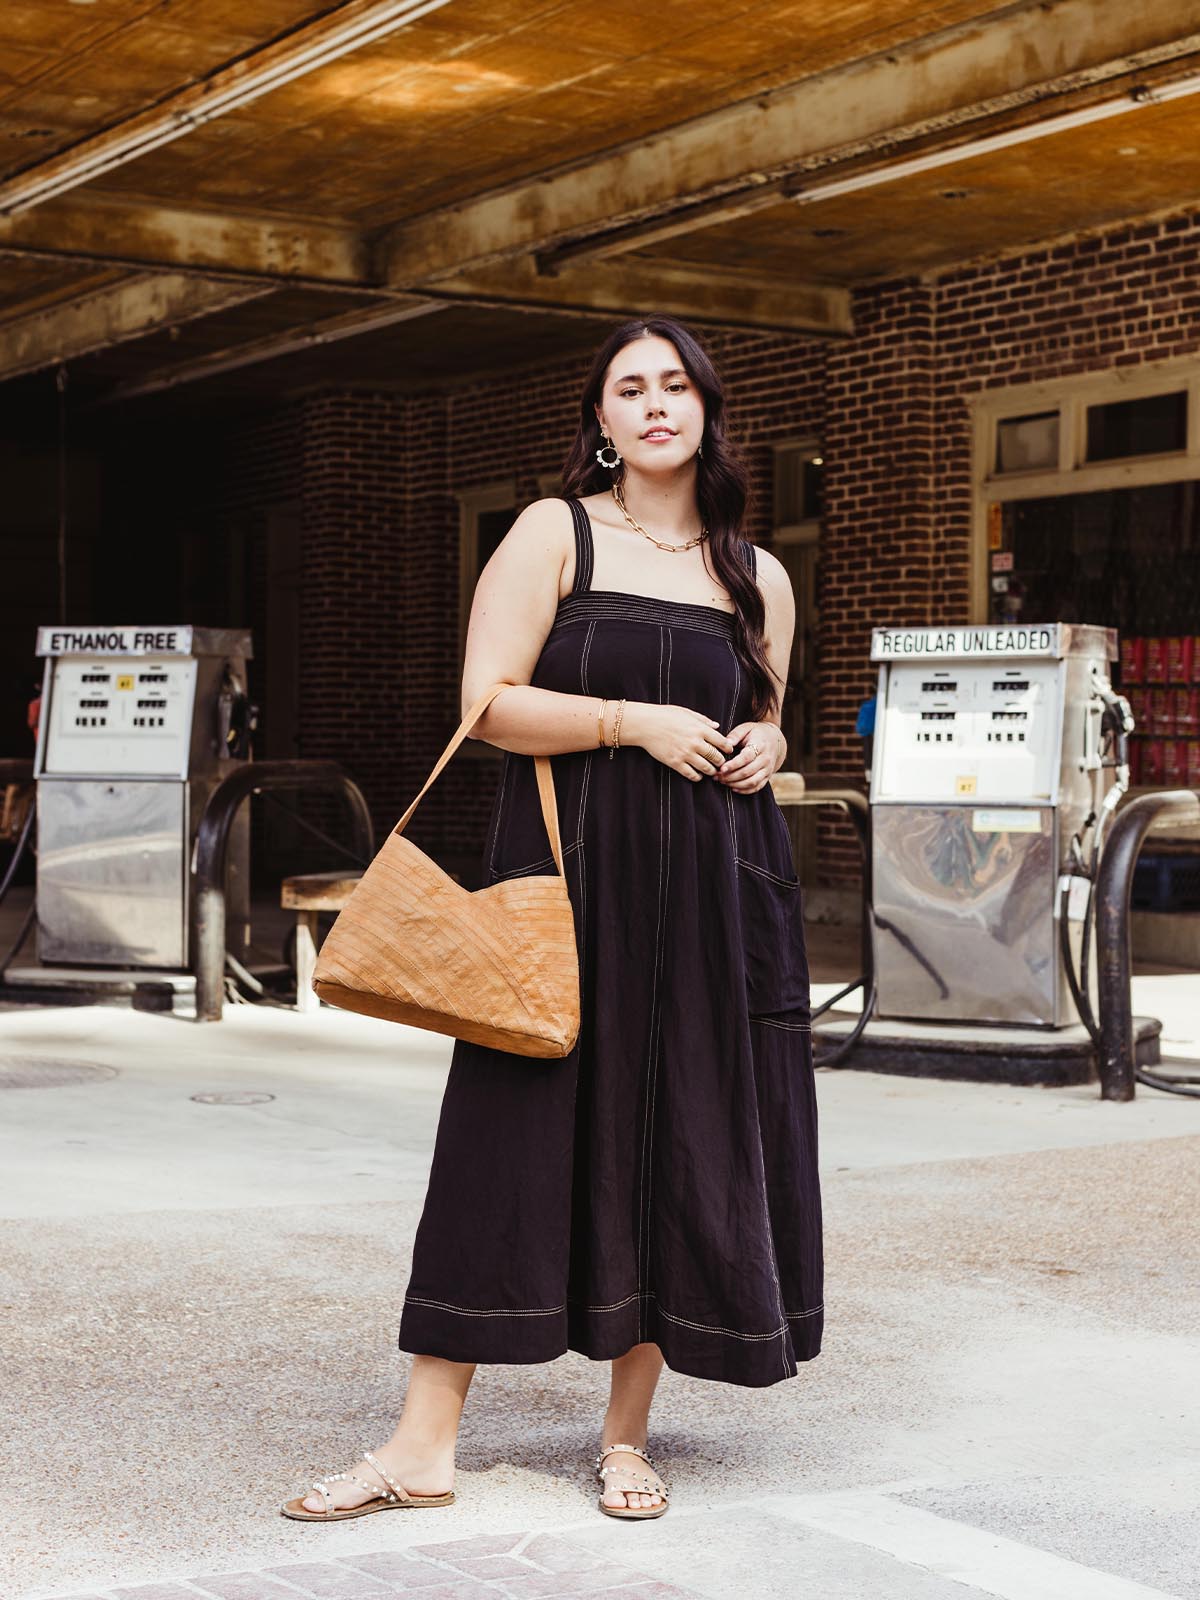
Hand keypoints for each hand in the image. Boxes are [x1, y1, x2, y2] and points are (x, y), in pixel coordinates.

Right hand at [622, 702, 738, 781]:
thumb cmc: (665, 715)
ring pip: (706, 768)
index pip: (722, 741)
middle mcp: (695, 742)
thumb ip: (703, 720)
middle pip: (716, 756)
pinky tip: (698, 775)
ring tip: (711, 771)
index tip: (728, 750)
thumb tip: (717, 727)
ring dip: (711, 771)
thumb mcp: (686, 713)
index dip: (728, 748)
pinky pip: (691, 774)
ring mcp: (685, 754)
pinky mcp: (675, 763)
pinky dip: (697, 777)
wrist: (645, 724)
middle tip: (721, 762)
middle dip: (721, 761)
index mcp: (700, 728)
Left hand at [716, 721, 784, 792]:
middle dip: (731, 777)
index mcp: (760, 745)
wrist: (774, 740)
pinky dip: (744, 790)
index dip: (733, 765)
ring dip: (736, 784)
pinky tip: (733, 788)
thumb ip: (735, 735)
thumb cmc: (755, 733)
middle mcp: (765, 759)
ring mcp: (767, 769)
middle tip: (717, 777)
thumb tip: (726, 744)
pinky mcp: (767, 777)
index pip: (746, 758)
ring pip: (752, 782)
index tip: (721, 769)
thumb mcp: (745, 728)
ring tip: (723, 782)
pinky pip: (757, 787)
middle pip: (747, 772)